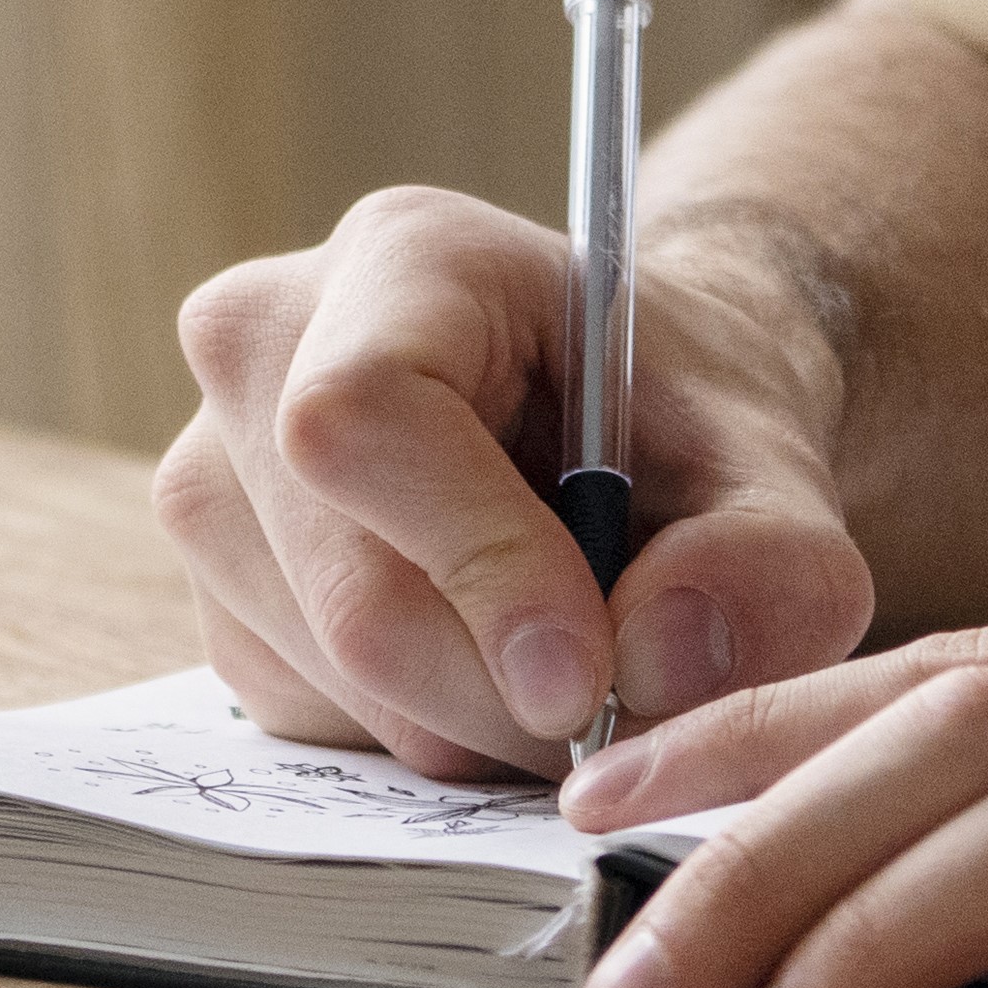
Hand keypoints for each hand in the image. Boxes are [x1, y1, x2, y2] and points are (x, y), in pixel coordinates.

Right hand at [153, 188, 878, 779]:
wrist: (628, 427)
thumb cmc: (687, 419)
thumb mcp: (774, 467)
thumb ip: (766, 563)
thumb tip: (659, 661)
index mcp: (401, 258)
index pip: (363, 419)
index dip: (477, 565)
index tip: (590, 675)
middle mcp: (261, 344)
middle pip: (348, 589)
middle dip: (503, 692)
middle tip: (620, 709)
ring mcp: (212, 470)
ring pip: (328, 674)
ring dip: (474, 723)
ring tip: (569, 660)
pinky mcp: (216, 587)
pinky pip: (309, 718)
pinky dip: (422, 730)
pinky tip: (486, 660)